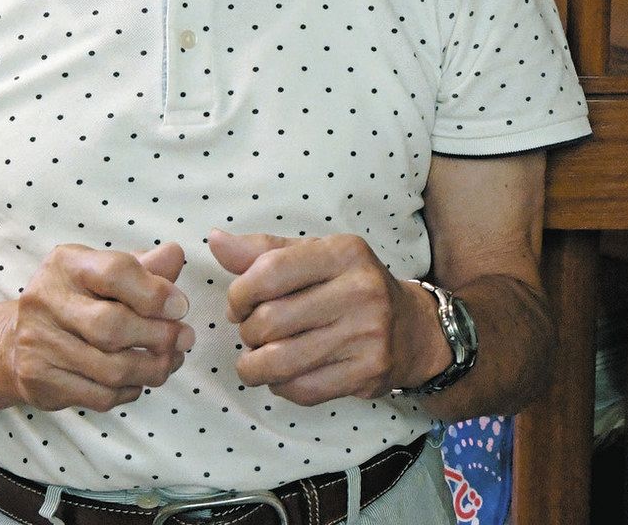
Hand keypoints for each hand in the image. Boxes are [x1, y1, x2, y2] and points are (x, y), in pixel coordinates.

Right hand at [4, 242, 194, 412]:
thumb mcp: (105, 271)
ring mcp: (39, 343)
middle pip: (112, 326)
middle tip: (185, 339)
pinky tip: (140, 379)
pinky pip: (100, 396)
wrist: (18, 338)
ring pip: (110, 369)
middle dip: (159, 336)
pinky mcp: (40, 381)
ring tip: (171, 361)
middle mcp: (46, 300)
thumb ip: (143, 267)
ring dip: (152, 368)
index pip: (115, 273)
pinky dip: (130, 390)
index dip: (155, 292)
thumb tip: (175, 254)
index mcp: (66, 264)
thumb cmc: (77, 298)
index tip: (181, 307)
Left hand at [208, 229, 448, 405]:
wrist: (412, 329)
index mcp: (343, 252)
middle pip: (270, 319)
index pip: (270, 270)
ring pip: (281, 361)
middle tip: (252, 331)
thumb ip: (263, 251)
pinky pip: (302, 389)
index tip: (238, 303)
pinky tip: (283, 375)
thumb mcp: (314, 256)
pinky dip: (280, 386)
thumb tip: (215, 240)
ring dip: (254, 365)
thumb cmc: (350, 285)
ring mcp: (366, 335)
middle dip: (248, 330)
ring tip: (255, 358)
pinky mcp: (367, 374)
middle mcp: (359, 290)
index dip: (240, 292)